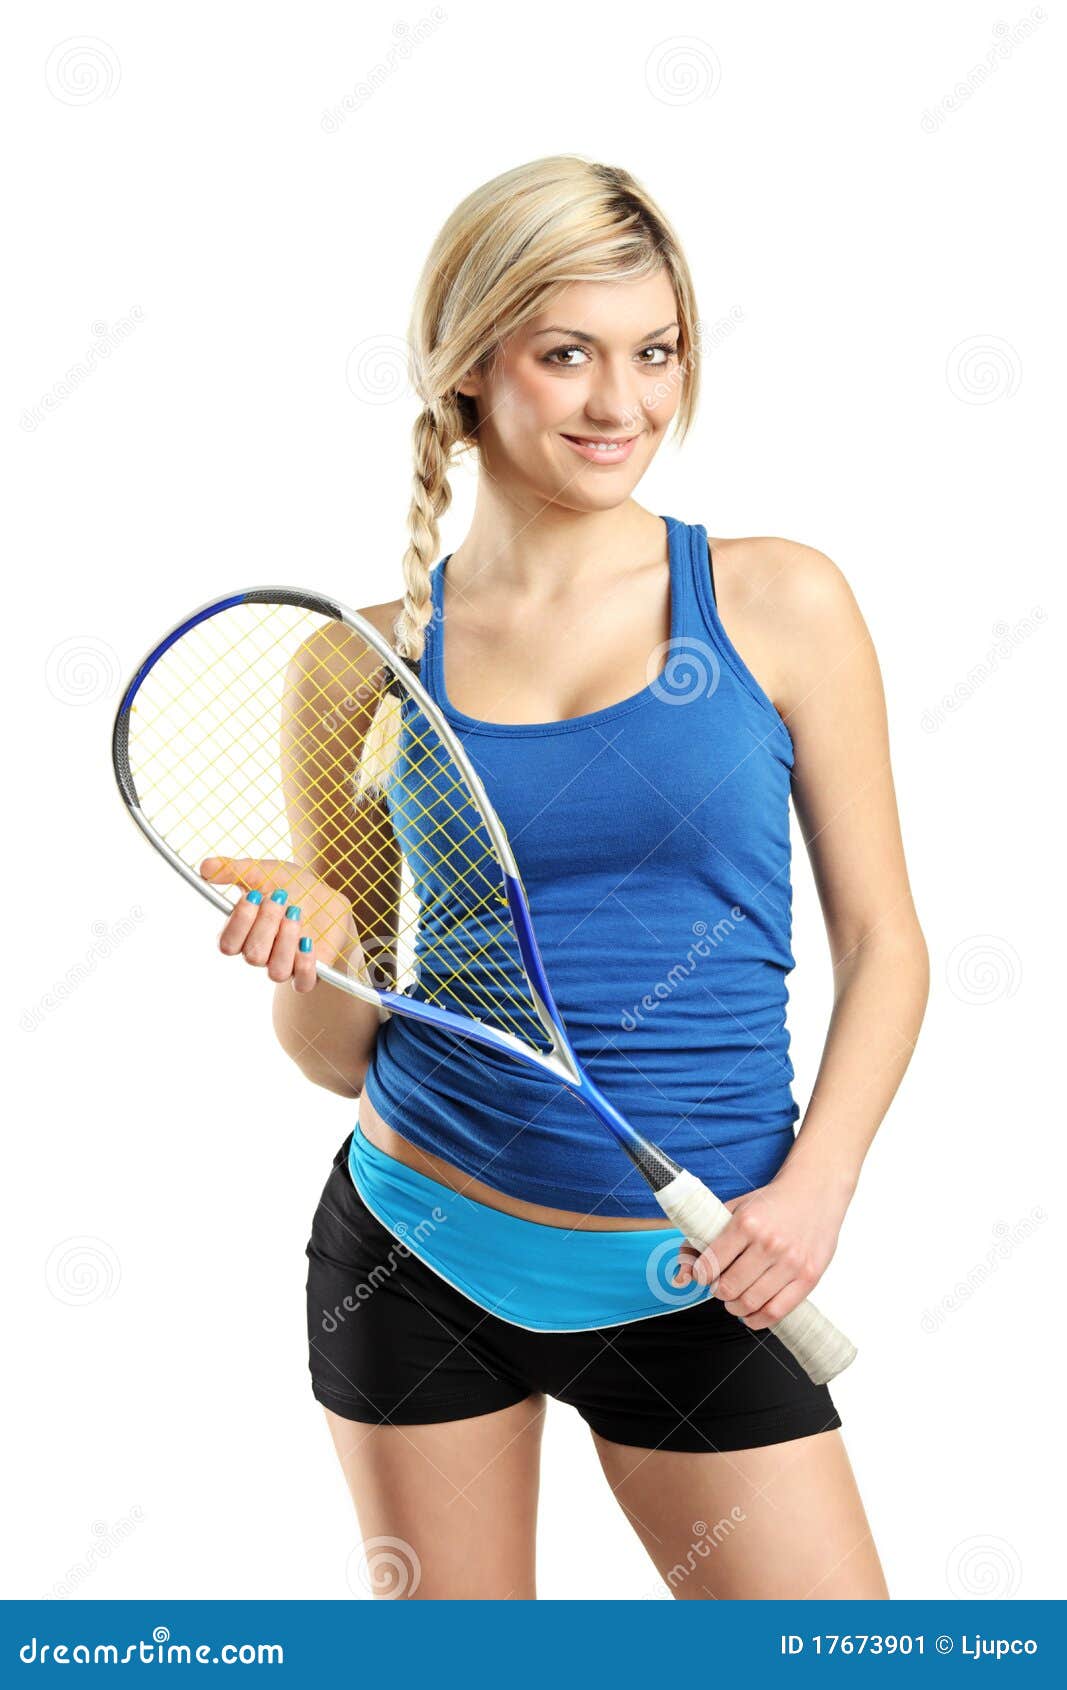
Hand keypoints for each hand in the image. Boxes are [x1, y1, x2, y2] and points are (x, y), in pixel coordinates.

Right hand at [200, 857, 358, 994]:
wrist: (326, 894)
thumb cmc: (290, 885)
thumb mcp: (262, 872)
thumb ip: (233, 870)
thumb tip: (204, 867)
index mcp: (243, 935)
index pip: (227, 944)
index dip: (239, 922)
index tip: (254, 895)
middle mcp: (261, 954)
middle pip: (253, 955)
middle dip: (266, 923)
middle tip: (280, 896)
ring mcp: (286, 965)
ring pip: (276, 971)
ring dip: (285, 941)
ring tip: (295, 913)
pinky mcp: (311, 971)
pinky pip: (303, 982)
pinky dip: (304, 965)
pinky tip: (307, 941)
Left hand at [673, 1162, 850, 1328]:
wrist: (815, 1191)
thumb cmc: (770, 1203)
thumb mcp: (734, 1210)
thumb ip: (703, 1238)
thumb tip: (681, 1275)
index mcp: (746, 1223)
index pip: (711, 1264)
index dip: (701, 1275)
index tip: (703, 1275)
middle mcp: (768, 1243)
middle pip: (729, 1288)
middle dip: (718, 1292)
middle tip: (720, 1286)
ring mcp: (791, 1261)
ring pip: (751, 1303)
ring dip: (735, 1307)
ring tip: (735, 1299)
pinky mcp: (809, 1277)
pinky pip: (777, 1312)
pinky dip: (757, 1320)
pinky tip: (751, 1313)